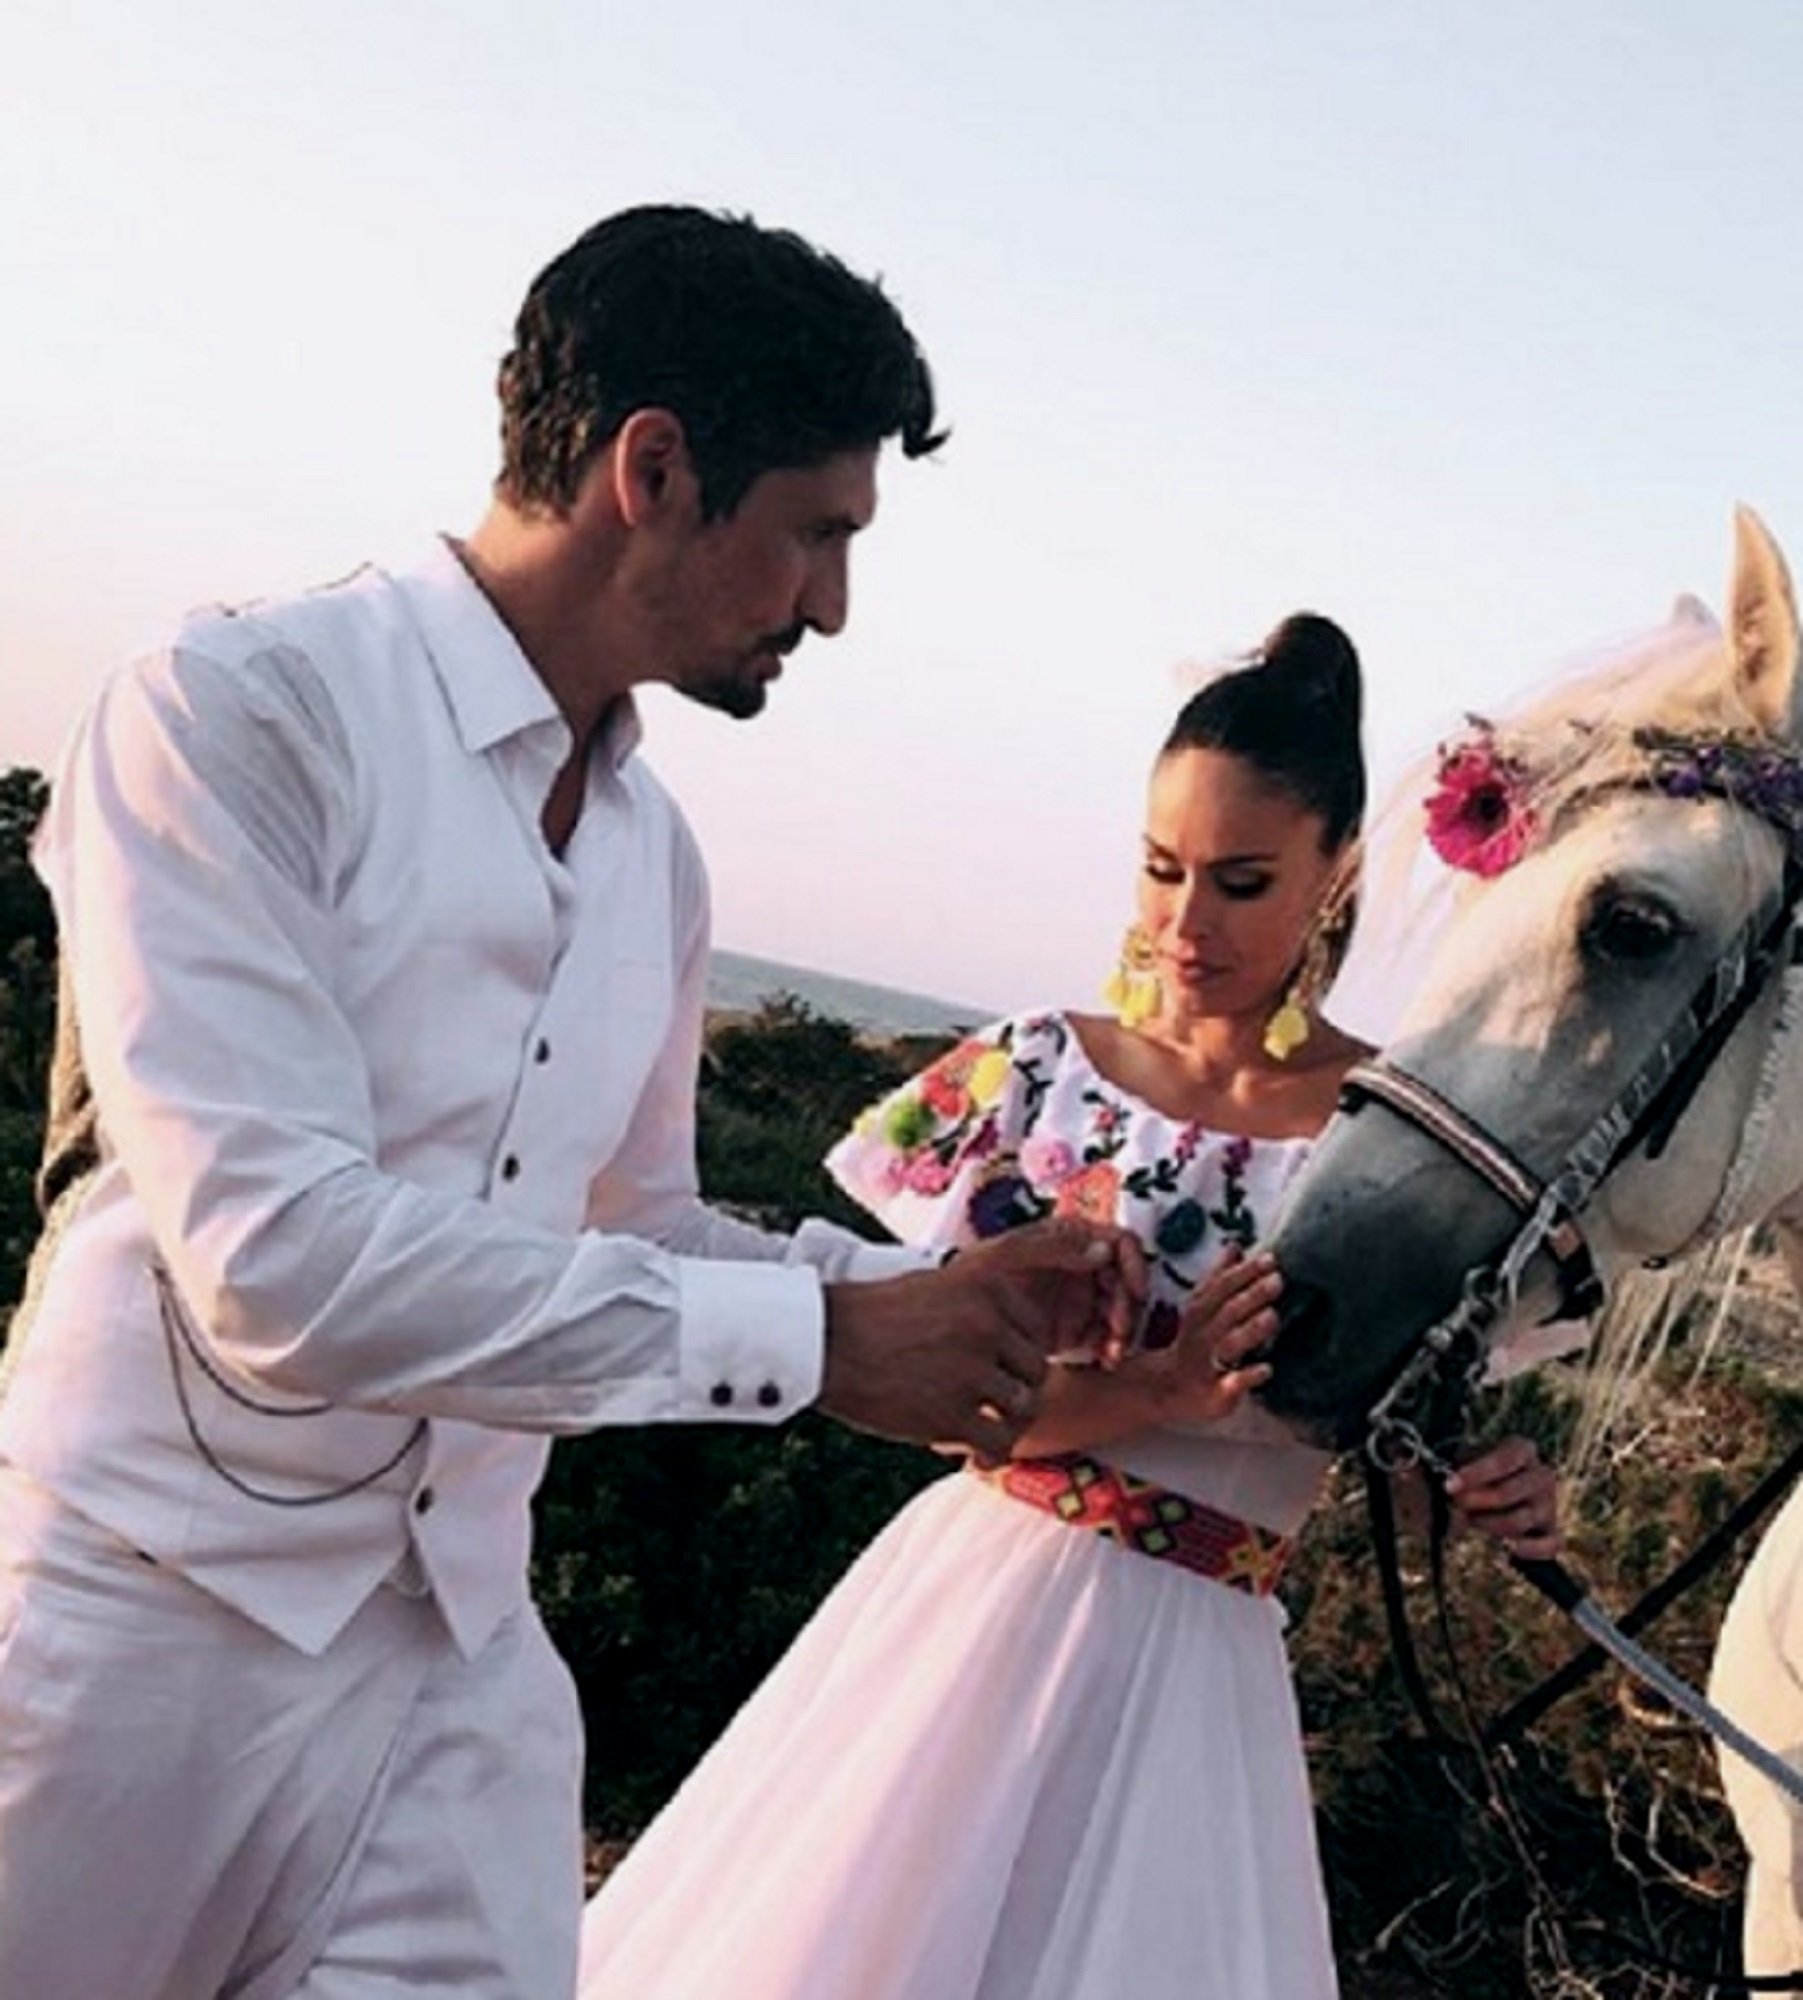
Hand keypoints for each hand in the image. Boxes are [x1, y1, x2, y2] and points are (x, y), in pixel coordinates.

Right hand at [818, 1218, 1142, 1459]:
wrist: (823, 1344)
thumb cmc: (876, 1314)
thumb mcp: (939, 1284)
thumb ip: (985, 1302)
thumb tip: (1027, 1330)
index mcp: (988, 1289)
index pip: (1039, 1332)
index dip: (1021, 1355)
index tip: (999, 1367)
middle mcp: (986, 1327)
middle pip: (1036, 1373)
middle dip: (1016, 1391)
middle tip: (987, 1401)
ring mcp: (970, 1372)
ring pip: (1024, 1410)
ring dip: (1006, 1423)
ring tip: (980, 1426)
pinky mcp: (949, 1415)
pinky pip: (999, 1444)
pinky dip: (991, 1453)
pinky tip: (973, 1453)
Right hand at [1141, 1246, 1280, 1423]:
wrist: (1166, 1391)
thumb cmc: (1194, 1345)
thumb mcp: (1201, 1309)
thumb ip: (1220, 1278)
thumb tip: (1236, 1246)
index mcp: (1200, 1313)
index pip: (1221, 1288)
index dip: (1244, 1273)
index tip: (1269, 1260)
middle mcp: (1202, 1336)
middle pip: (1227, 1312)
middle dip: (1251, 1295)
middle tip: (1277, 1281)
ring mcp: (1208, 1364)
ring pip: (1229, 1345)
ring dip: (1250, 1330)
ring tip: (1272, 1316)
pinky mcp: (1216, 1393)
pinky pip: (1231, 1385)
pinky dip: (1247, 1377)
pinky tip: (1266, 1369)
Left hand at [1443, 1435, 1559, 1560]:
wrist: (1485, 1500)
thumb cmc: (1470, 1477)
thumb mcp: (1461, 1467)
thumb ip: (1454, 1478)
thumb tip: (1442, 1498)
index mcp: (1522, 1450)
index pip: (1505, 1459)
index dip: (1477, 1473)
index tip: (1450, 1485)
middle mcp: (1542, 1474)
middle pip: (1510, 1491)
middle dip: (1477, 1500)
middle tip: (1456, 1504)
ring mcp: (1549, 1505)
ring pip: (1521, 1520)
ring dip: (1490, 1524)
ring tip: (1472, 1520)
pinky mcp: (1551, 1532)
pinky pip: (1550, 1545)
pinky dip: (1531, 1549)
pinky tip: (1510, 1548)